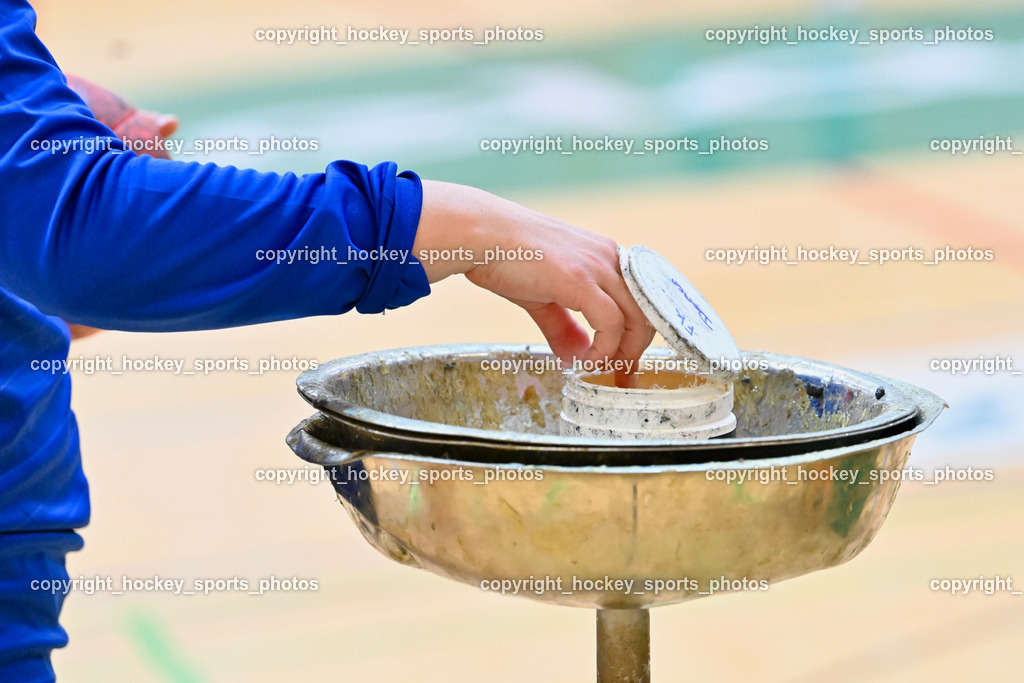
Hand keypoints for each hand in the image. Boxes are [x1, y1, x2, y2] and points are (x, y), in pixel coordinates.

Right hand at [414, 181, 653, 384]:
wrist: (481, 235)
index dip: (638, 335)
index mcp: (605, 257)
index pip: (642, 300)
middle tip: (622, 378)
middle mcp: (610, 258)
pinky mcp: (581, 279)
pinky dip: (604, 349)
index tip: (626, 364)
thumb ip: (564, 326)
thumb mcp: (542, 296)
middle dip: (637, 352)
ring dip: (625, 354)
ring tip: (604, 373)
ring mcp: (598, 267)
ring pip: (637, 319)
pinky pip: (611, 323)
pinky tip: (585, 361)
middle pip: (647, 312)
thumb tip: (577, 356)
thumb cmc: (506, 257)